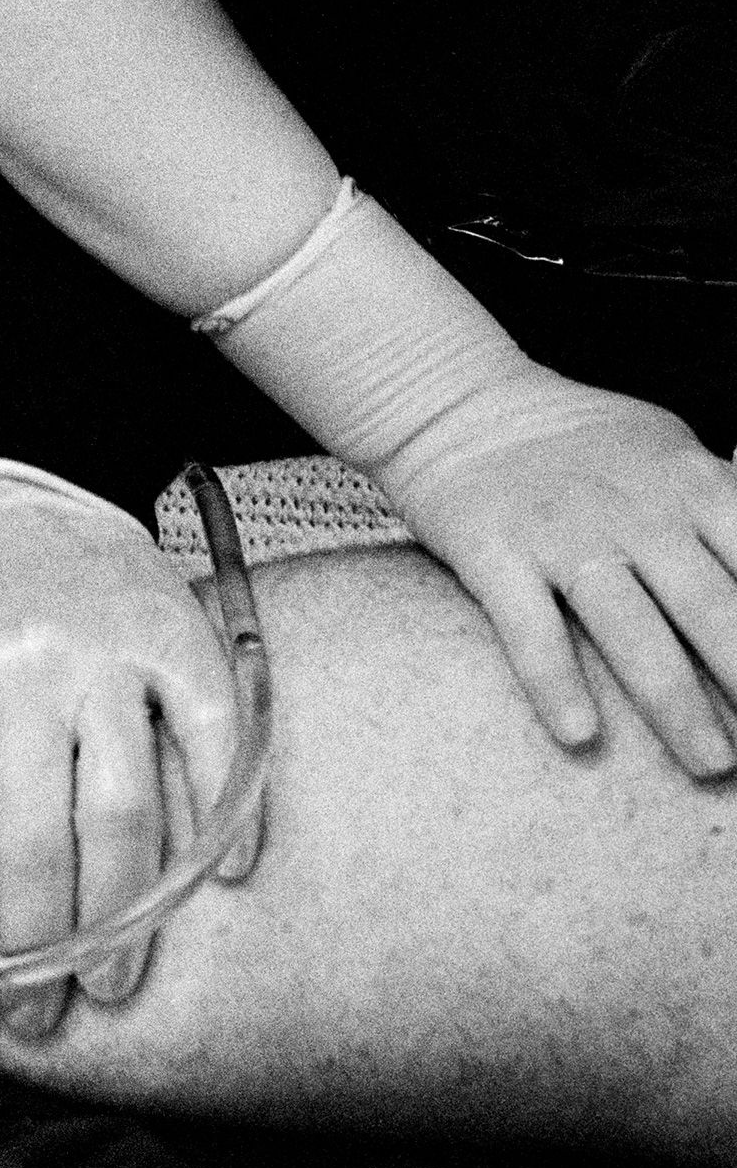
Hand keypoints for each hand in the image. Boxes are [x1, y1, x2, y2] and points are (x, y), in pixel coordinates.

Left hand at [0, 463, 247, 1035]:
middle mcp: (22, 670)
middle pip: (41, 849)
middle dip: (40, 953)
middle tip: (38, 1016)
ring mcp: (107, 653)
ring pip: (126, 814)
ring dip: (126, 916)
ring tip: (109, 983)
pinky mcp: (179, 637)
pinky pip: (217, 739)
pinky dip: (225, 814)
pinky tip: (222, 883)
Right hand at [372, 381, 736, 777]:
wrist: (457, 405)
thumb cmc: (578, 441)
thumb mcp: (673, 450)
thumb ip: (725, 503)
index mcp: (693, 485)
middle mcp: (637, 513)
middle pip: (714, 606)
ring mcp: (563, 536)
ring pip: (632, 630)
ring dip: (676, 702)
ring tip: (712, 762)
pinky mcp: (494, 555)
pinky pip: (528, 629)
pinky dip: (554, 682)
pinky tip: (580, 736)